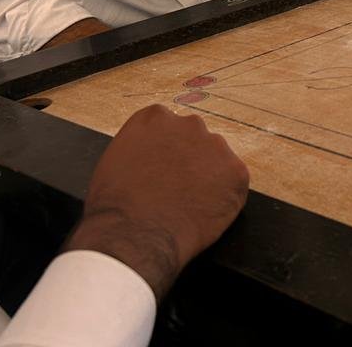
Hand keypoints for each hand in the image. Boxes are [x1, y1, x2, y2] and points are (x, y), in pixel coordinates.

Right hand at [63, 104, 248, 299]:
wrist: (134, 235)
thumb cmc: (115, 206)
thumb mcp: (115, 161)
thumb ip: (140, 147)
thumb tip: (151, 156)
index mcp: (155, 117)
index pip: (169, 127)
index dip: (168, 151)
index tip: (164, 169)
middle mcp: (189, 123)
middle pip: (195, 139)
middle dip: (190, 160)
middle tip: (179, 188)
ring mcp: (216, 146)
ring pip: (216, 160)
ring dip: (208, 177)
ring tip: (190, 204)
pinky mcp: (236, 171)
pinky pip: (233, 182)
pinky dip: (224, 197)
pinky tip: (204, 212)